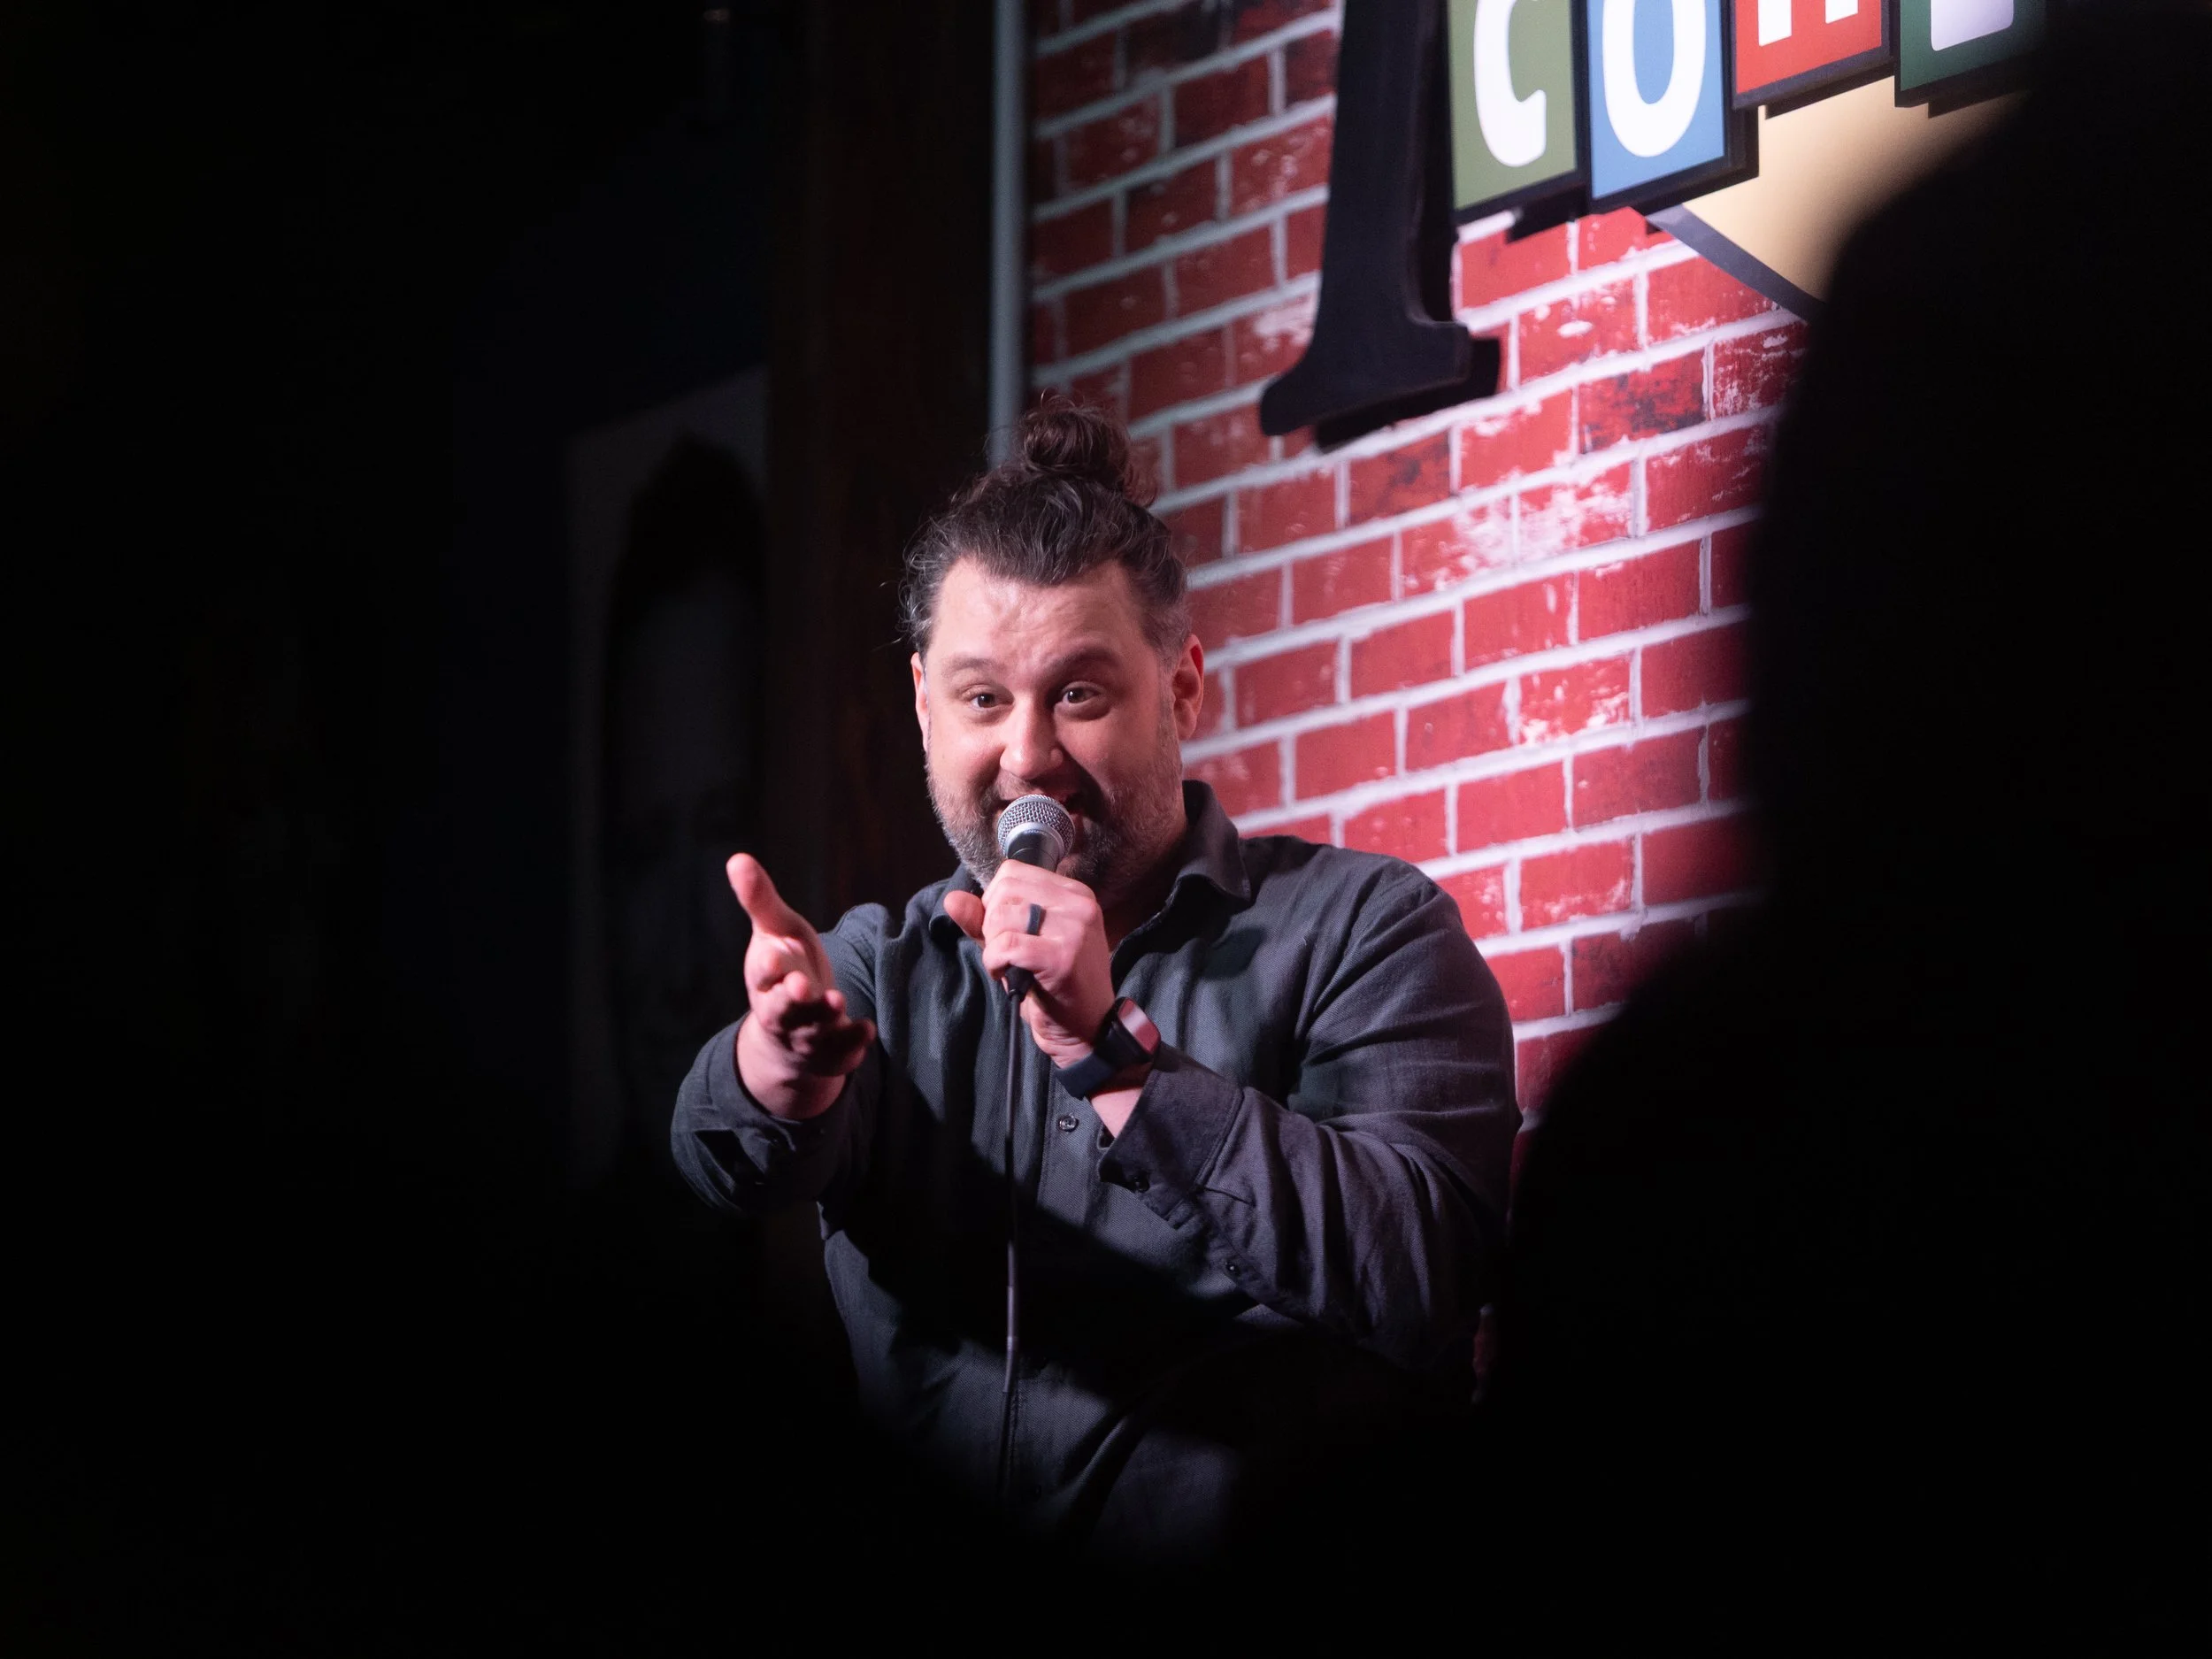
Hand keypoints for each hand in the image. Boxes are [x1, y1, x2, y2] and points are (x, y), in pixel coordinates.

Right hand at [728, 854, 873, 1119]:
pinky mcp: (829, 1053)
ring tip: (838, 1002)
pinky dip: (851, 1044)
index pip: (761, 973)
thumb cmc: (784, 969)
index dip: (767, 966)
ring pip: (811, 1031)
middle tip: (802, 986)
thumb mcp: (774, 932)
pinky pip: (839, 1054)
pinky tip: (866, 1029)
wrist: (791, 1030)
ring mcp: (805, 1035)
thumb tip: (737, 858)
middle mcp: (781, 1010)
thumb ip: (760, 900)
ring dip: (824, 1018)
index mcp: (765, 978)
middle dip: (791, 998)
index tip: (774, 956)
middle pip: (781, 1008)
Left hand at [942, 861, 1115, 1070]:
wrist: (1086, 1030)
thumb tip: (952, 899)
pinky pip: (1007, 945)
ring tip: (1011, 966)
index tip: (1006, 932)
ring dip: (994, 945)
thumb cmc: (1053, 987)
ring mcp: (1075, 928)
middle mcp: (1079, 904)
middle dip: (992, 923)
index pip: (1012, 872)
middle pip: (1005, 890)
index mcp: (1073, 893)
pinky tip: (1009, 975)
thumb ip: (984, 920)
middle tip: (1008, 953)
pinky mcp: (1063, 956)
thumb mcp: (1017, 945)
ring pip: (1003, 915)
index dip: (995, 902)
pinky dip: (996, 962)